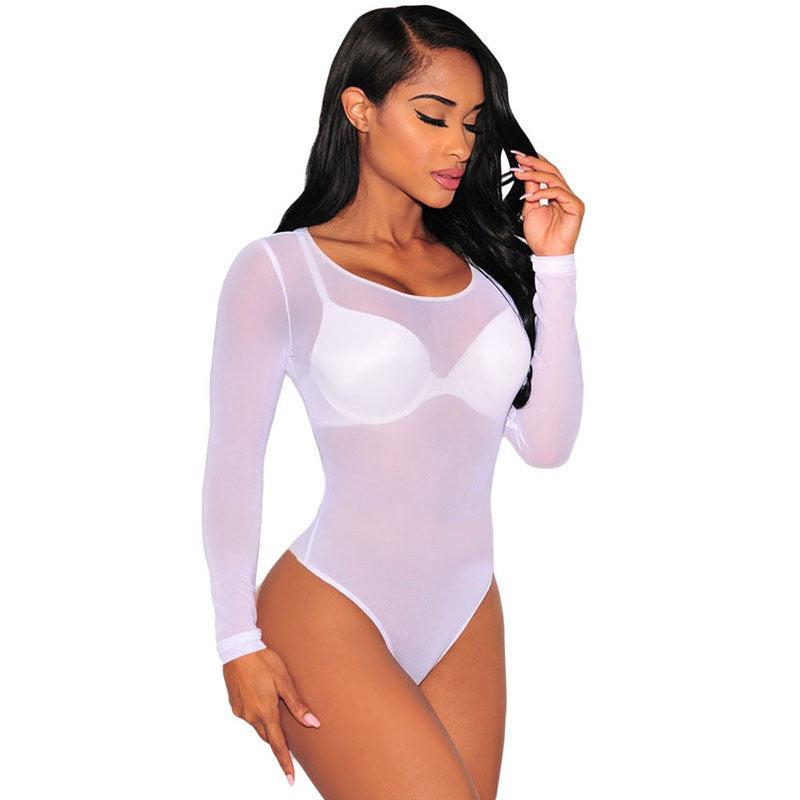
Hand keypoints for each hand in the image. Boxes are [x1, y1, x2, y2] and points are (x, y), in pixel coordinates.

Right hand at [223, 647, 320, 785]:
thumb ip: (297, 704)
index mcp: (266, 712)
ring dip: (267, 721)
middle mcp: (251, 716)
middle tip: (289, 734)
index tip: (290, 780)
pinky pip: (249, 714)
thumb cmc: (264, 660)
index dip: (285, 763)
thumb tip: (314, 723)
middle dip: (277, 737)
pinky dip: (256, 711)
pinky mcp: (234, 704)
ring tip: (273, 702)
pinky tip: (260, 694)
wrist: (238, 648)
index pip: (278, 745)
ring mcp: (241, 711)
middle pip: (268, 735)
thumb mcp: (284, 680)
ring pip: (258, 724)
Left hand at [509, 151, 584, 255]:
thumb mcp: (529, 208)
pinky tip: (530, 196)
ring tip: (520, 174)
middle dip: (534, 163)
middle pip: (551, 171)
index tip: (517, 155)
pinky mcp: (575, 207)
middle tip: (519, 158)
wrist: (547, 254)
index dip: (533, 162)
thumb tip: (524, 171)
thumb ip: (530, 190)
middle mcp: (565, 194)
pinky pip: (559, 193)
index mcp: (555, 194)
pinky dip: (543, 192)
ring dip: (535, 175)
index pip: (546, 172)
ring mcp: (571, 200)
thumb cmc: (540, 236)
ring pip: (554, 179)